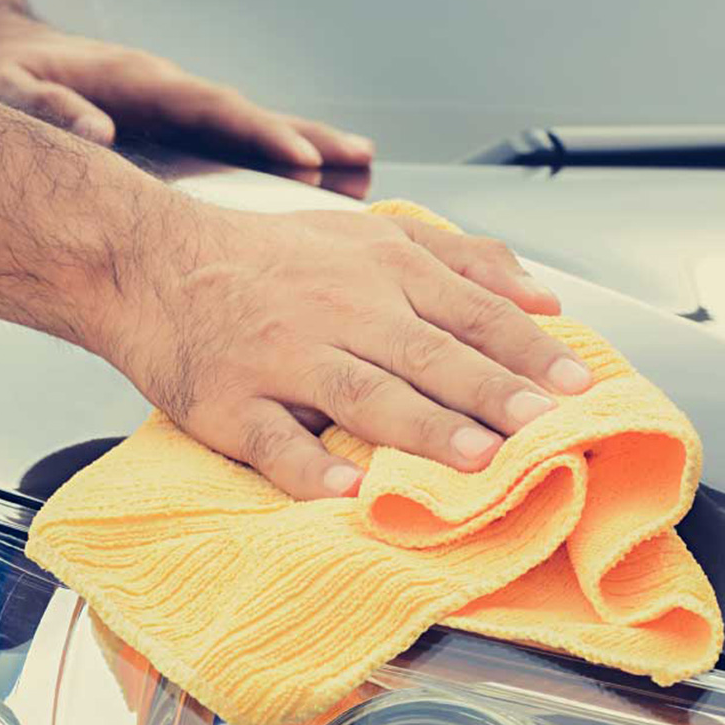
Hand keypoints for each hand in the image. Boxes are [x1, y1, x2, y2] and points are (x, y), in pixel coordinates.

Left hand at [0, 7, 373, 167]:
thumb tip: (96, 129)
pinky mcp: (181, 144)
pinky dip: (282, 173)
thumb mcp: (6, 93)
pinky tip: (322, 196)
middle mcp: (175, 100)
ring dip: (310, 157)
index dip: (261, 135)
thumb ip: (48, 108)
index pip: (214, 109)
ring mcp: (183, 122)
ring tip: (365, 179)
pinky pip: (240, 159)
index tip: (303, 161)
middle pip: (254, 121)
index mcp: (142, 86)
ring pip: (256, 140)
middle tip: (362, 165)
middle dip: (308, 142)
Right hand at [90, 205, 591, 499]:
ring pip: (362, 393)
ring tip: (475, 458)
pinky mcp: (229, 403)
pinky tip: (347, 491)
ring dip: (421, 426)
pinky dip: (309, 465)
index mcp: (381, 270)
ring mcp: (282, 359)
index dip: (525, 349)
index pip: (469, 311)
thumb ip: (462, 260)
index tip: (576, 384)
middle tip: (545, 423)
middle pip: (427, 353)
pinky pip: (273, 440)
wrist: (149, 261)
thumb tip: (543, 298)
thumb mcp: (370, 233)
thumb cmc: (271, 257)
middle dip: (490, 390)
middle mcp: (339, 311)